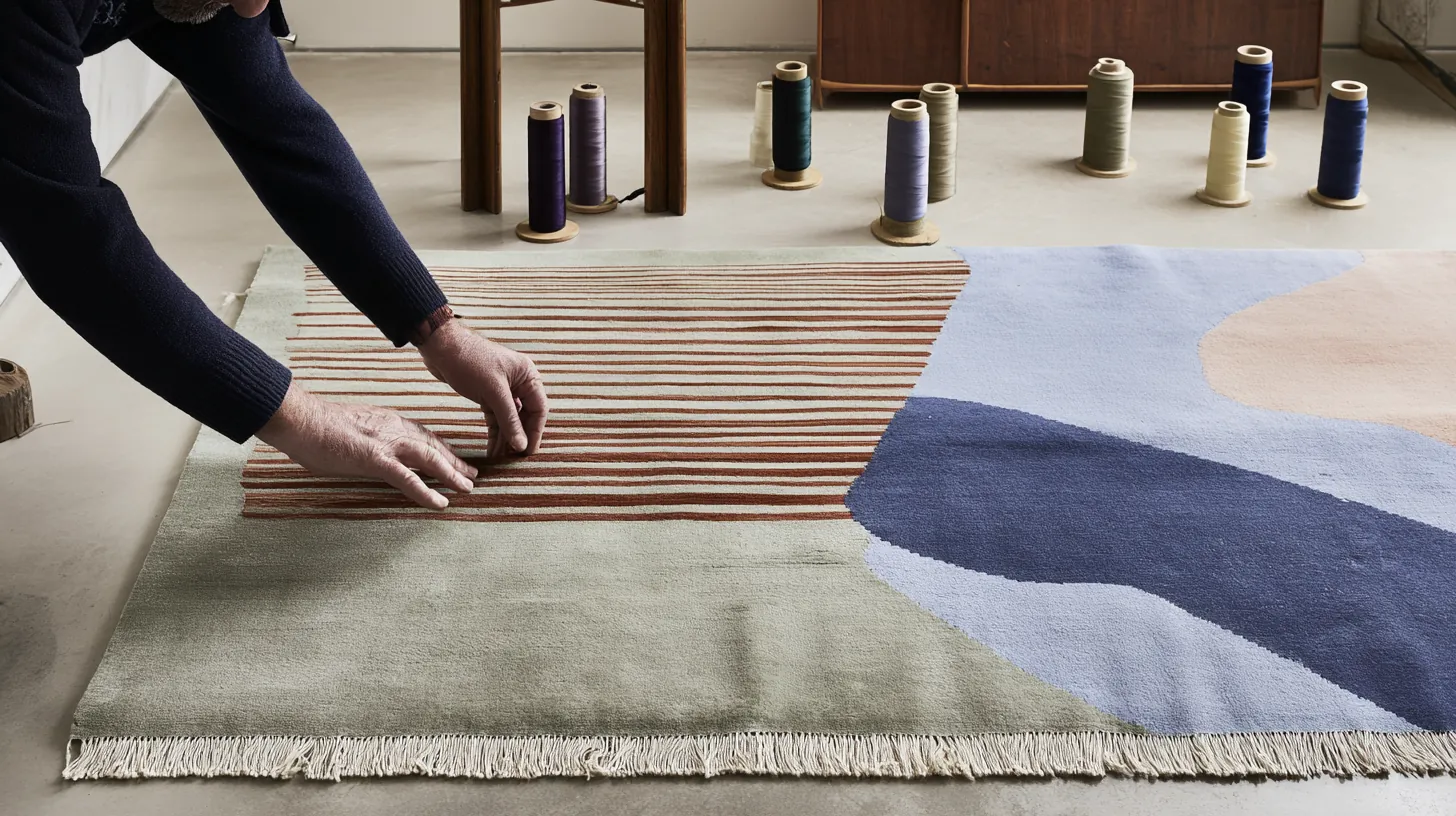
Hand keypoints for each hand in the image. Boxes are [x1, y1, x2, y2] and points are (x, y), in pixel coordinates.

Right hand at [257, 382, 477, 509]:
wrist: (299, 419)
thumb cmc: (314, 427)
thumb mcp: (349, 431)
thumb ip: (365, 440)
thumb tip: (365, 452)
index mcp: (386, 421)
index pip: (422, 435)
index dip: (441, 448)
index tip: (455, 458)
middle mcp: (393, 429)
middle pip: (432, 445)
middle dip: (454, 461)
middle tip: (472, 475)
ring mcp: (386, 443)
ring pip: (430, 459)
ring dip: (451, 475)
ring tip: (467, 488)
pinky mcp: (375, 459)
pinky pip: (408, 479)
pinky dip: (427, 492)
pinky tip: (441, 503)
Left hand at [416, 318, 547, 460]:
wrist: (439, 347)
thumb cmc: (469, 361)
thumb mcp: (493, 393)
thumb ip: (509, 420)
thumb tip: (521, 445)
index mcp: (527, 375)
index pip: (539, 409)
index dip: (535, 432)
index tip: (528, 453)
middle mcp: (519, 382)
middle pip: (525, 416)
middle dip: (519, 437)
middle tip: (513, 460)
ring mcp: (503, 388)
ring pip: (509, 419)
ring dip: (505, 438)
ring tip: (500, 459)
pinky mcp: (487, 394)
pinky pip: (495, 416)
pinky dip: (494, 431)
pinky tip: (492, 448)